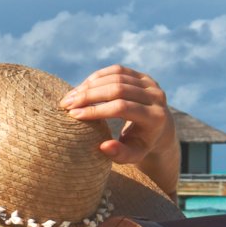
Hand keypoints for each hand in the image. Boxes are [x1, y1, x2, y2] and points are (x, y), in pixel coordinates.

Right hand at [60, 64, 175, 165]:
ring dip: (89, 85)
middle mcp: (156, 97)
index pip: (122, 108)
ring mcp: (151, 84)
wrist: (158, 130)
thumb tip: (103, 146)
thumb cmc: (139, 145)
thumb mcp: (132, 155)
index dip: (96, 110)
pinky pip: (117, 71)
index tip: (74, 115)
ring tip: (70, 97)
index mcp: (155, 117)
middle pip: (118, 89)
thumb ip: (120, 154)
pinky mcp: (143, 76)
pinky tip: (81, 88)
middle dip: (89, 95)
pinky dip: (96, 78)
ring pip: (116, 77)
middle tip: (66, 104)